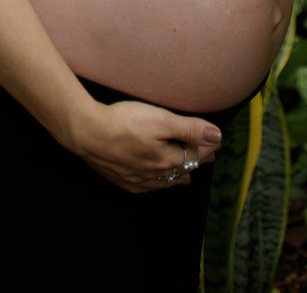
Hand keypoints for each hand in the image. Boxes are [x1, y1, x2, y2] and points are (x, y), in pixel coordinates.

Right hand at [70, 98, 221, 192]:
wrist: (89, 134)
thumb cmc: (126, 123)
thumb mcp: (161, 120)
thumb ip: (189, 129)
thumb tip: (217, 137)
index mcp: (169, 160)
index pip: (195, 154)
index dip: (208, 146)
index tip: (217, 140)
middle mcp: (156, 175)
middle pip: (182, 168)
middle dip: (196, 161)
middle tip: (207, 155)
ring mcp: (139, 180)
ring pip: (166, 181)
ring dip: (179, 175)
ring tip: (189, 174)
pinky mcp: (123, 180)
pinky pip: (148, 186)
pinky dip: (158, 183)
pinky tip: (157, 182)